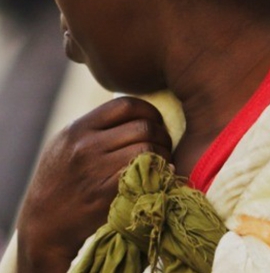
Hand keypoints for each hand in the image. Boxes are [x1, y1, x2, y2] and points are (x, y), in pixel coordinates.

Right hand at [16, 97, 172, 271]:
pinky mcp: (106, 194)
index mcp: (77, 129)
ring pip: (148, 148)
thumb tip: (139, 113)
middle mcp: (85, 146)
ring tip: (162, 160)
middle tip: (164, 144)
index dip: (149, 111)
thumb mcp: (67, 145)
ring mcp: (95, 170)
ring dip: (164, 153)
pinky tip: (160, 174)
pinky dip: (160, 171)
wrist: (44, 224)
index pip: (126, 105)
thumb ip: (96, 127)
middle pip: (143, 126)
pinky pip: (145, 172)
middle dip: (162, 134)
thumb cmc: (60, 181)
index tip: (155, 122)